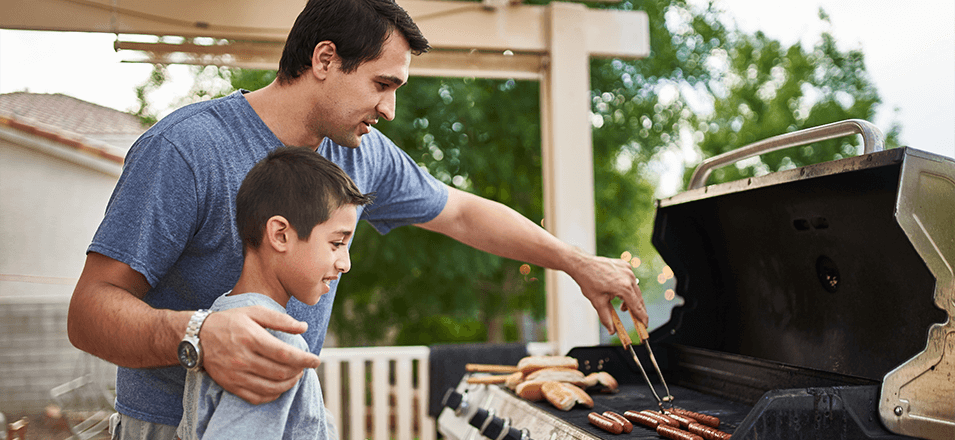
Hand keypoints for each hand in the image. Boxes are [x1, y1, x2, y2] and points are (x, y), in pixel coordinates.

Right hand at [199, 306, 321, 404]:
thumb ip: (280, 320)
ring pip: (271, 387)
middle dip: (299, 371)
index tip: (315, 360)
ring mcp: (236, 374)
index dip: (304, 359)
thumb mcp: (254, 312)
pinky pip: (256, 397)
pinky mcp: (231, 385)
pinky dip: (273, 395)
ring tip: (295, 376)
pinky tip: (279, 387)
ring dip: (289, 384)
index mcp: (252, 338)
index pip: (285, 354)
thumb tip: (304, 327)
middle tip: (305, 367)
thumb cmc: (230, 321)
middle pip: (280, 372)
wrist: (197, 336)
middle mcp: (244, 359)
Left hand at [567, 250, 648, 333]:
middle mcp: (629, 277)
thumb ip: (606, 318)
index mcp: (624, 287)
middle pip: (638, 298)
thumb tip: (612, 330)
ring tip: (622, 307)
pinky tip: (619, 293)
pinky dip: (628, 288)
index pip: (637, 306)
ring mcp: (627, 270)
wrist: (581, 264)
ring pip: (635, 288)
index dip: (642, 317)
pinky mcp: (624, 265)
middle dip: (637, 309)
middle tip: (636, 319)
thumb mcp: (598, 302)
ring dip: (631, 299)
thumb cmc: (588, 280)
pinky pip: (630, 279)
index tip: (645, 325)